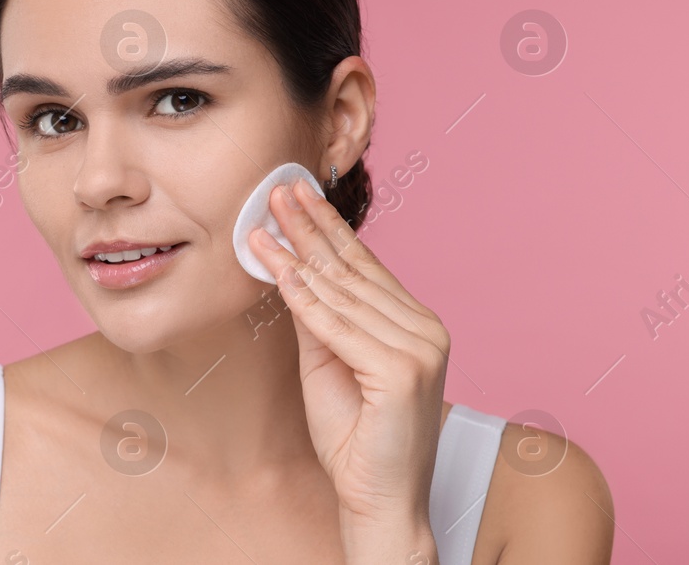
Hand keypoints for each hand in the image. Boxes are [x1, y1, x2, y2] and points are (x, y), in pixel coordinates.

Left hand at [247, 177, 449, 557]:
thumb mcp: (329, 364)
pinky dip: (304, 297)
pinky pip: (338, 326)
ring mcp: (419, 349)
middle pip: (354, 271)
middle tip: (276, 189)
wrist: (378, 499)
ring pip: (342, 294)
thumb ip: (319, 320)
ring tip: (263, 222)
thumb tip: (293, 270)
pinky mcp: (402, 372)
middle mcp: (425, 329)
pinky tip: (279, 269)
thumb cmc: (357, 440)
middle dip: (310, 228)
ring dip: (297, 254)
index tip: (296, 195)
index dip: (327, 229)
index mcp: (415, 325)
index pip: (364, 267)